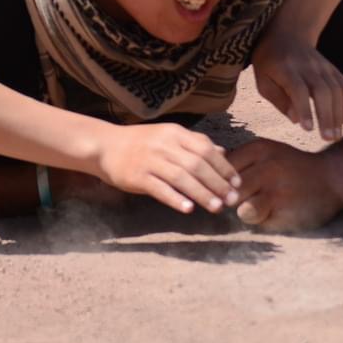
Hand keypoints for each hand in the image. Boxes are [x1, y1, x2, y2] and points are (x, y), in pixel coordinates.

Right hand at [93, 123, 242, 214]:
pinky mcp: (137, 176)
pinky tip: (188, 209)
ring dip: (201, 193)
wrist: (105, 146)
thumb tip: (223, 152)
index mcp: (175, 133)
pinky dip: (175, 198)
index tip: (237, 184)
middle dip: (217, 183)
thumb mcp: (168, 136)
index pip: (206, 149)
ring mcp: (150, 160)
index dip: (224, 167)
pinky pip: (159, 188)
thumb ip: (194, 143)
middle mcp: (164, 145)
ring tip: (216, 207)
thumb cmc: (141, 142)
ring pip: (181, 177)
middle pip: (197, 164)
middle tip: (231, 200)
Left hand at [227, 137, 342, 232]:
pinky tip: (275, 214)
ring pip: (241, 210)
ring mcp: (278, 191)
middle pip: (228, 191)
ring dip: (246, 213)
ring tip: (260, 207)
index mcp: (259, 149)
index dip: (217, 181)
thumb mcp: (266, 154)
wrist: (333, 178)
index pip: (221, 168)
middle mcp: (267, 167)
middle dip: (229, 200)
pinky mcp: (287, 212)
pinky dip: (262, 223)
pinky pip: (259, 224)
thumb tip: (202, 169)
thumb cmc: (291, 167)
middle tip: (240, 201)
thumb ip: (238, 161)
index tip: (224, 187)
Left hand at [250, 32, 342, 140]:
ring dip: (339, 114)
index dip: (304, 108)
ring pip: (337, 89)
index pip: (298, 88)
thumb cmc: (269, 62)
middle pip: (322, 90)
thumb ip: (278, 99)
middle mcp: (307, 66)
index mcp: (285, 68)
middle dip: (327, 115)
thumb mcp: (262, 79)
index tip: (307, 128)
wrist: (287, 33)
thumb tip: (296, 119)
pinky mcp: (333, 69)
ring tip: (336, 136)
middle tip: (327, 138)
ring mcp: (323, 66)